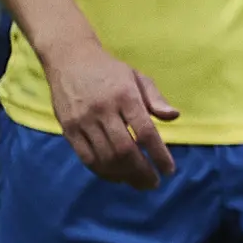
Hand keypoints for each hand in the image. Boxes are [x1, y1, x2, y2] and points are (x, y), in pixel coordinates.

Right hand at [44, 37, 178, 188]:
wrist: (70, 59)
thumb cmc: (110, 71)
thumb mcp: (138, 77)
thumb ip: (156, 99)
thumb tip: (174, 116)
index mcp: (125, 96)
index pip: (146, 132)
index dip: (159, 155)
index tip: (169, 170)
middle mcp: (104, 110)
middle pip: (125, 150)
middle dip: (142, 171)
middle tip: (153, 183)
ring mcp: (83, 121)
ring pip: (105, 157)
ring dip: (124, 175)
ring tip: (138, 183)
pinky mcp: (68, 129)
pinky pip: (86, 157)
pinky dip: (103, 172)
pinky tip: (116, 177)